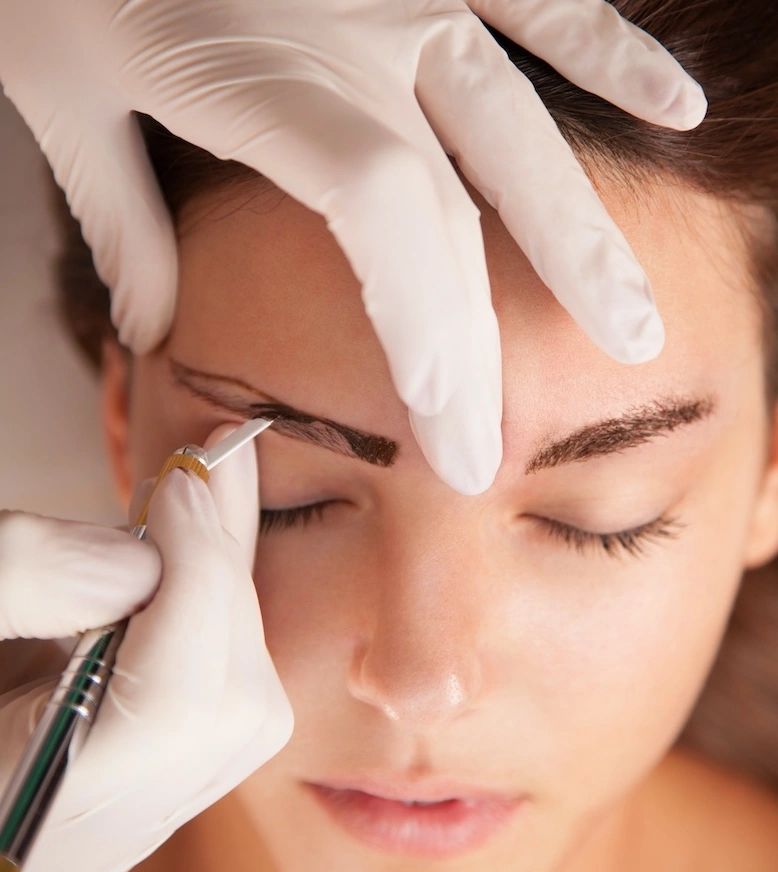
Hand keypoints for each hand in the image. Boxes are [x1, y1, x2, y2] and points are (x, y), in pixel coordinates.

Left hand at [0, 0, 706, 493]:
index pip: (387, 218)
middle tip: (499, 445)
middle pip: (454, 208)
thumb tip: (154, 332)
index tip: (447, 428)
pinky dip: (610, 50)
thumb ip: (123, 222)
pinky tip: (678, 113)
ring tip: (633, 330)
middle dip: (481, 341)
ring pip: (520, 124)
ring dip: (579, 237)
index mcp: (267, 76)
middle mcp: (359, 33)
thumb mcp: (61, 92)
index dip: (427, 328)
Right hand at [0, 424, 292, 871]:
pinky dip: (214, 624)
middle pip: (228, 709)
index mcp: (15, 817)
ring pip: (244, 710)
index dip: (199, 576)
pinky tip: (175, 567)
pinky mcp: (140, 794)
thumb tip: (142, 561)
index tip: (186, 480)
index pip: (174, 705)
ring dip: (221, 597)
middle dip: (218, 579)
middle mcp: (82, 847)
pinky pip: (225, 707)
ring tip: (180, 515)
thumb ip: (22, 578)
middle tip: (192, 482)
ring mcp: (118, 830)